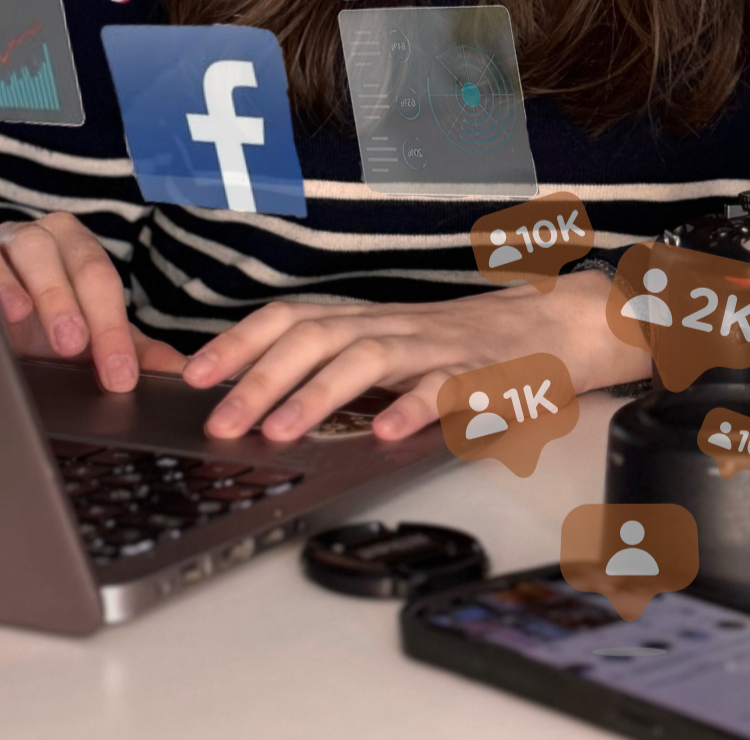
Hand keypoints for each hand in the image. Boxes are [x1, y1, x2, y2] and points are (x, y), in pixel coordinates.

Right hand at [0, 214, 185, 388]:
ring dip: (43, 293)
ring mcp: (6, 239)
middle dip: (79, 309)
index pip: (104, 284)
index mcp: (80, 249)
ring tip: (53, 333)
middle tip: (79, 350)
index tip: (120, 376)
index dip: (113, 330)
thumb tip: (180, 371)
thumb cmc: (38, 322)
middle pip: (73, 264)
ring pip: (29, 250)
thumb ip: (128, 348)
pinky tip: (4, 311)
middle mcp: (47, 237)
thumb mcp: (84, 336)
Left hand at [181, 267, 651, 441]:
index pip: (291, 317)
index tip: (193, 375)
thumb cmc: (464, 346)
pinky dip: (416, 407)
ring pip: (370, 358)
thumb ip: (337, 363)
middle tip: (220, 421)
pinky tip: (389, 432)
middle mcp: (394, 326)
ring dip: (319, 394)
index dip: (240, 342)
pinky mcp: (482, 375)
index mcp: (368, 320)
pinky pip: (447, 387)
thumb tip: (256, 395)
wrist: (556, 326)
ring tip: (281, 431)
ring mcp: (438, 347)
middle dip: (261, 378)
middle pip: (317, 337)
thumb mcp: (393, 348)